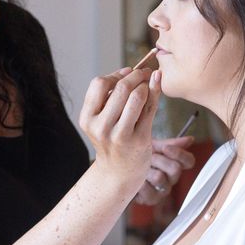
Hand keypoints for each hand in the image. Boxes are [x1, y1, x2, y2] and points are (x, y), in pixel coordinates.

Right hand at [79, 67, 160, 189]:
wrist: (118, 173)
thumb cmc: (112, 141)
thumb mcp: (101, 121)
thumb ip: (109, 98)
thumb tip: (129, 70)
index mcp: (87, 119)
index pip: (99, 84)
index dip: (115, 74)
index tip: (128, 72)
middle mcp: (101, 127)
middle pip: (120, 88)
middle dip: (135, 75)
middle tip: (144, 72)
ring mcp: (120, 135)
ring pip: (136, 97)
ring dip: (146, 84)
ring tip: (149, 82)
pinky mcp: (140, 140)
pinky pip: (150, 108)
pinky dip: (155, 92)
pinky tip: (157, 84)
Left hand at [133, 136, 195, 204]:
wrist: (120, 166)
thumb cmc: (137, 156)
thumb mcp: (152, 146)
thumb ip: (170, 144)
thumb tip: (190, 139)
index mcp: (175, 164)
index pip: (189, 161)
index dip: (180, 154)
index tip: (165, 148)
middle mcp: (171, 179)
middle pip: (175, 169)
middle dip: (158, 159)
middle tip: (146, 156)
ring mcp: (162, 191)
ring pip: (159, 178)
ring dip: (146, 169)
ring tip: (138, 166)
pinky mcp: (151, 200)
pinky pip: (147, 189)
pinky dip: (138, 181)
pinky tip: (133, 177)